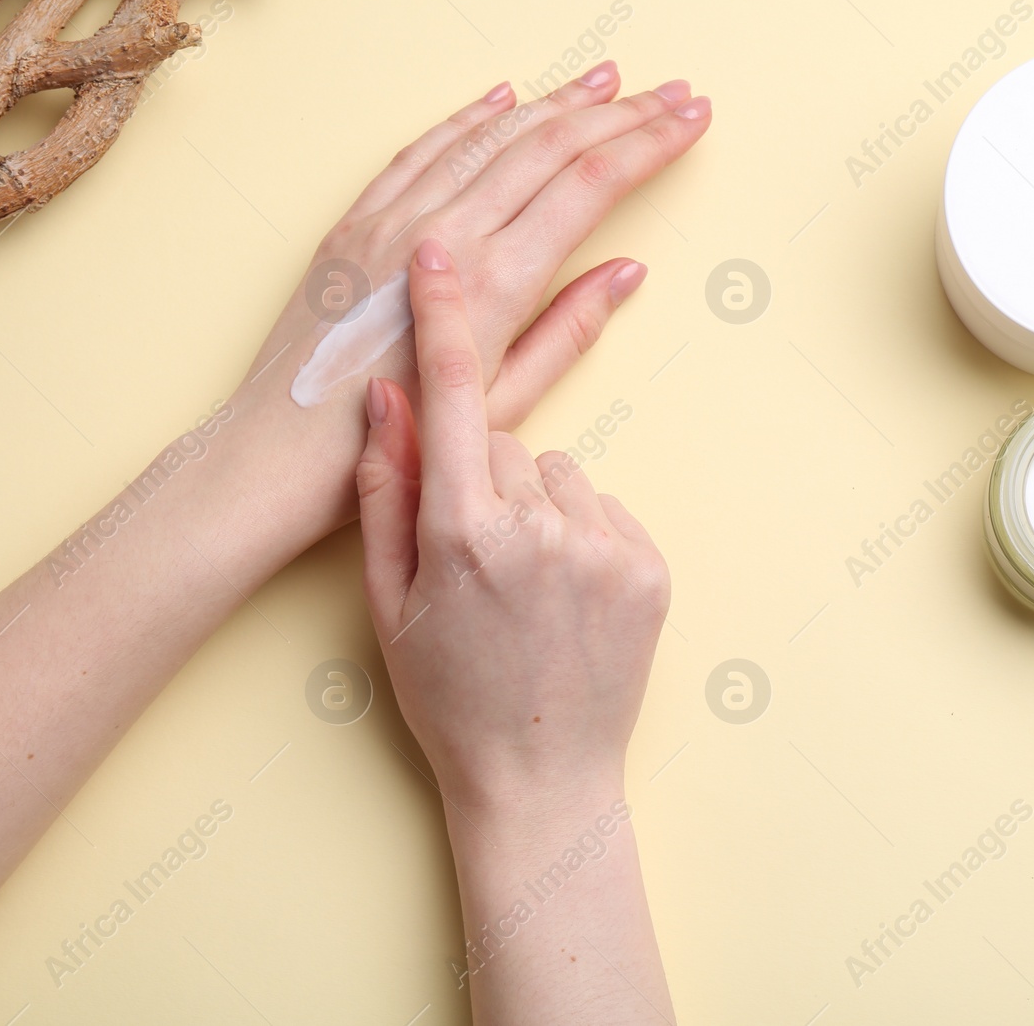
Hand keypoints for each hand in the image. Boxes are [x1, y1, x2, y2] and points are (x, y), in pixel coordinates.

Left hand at [218, 65, 711, 554]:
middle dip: (622, 112)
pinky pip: (423, 150)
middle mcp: (446, 234)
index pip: (591, 185)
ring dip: (555, 101)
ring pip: (491, 136)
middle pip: (551, 147)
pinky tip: (503, 96)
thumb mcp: (501, 404)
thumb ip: (568, 331)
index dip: (650, 145)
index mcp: (494, 282)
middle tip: (670, 92)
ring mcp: (395, 220)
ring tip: (604, 81)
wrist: (282, 454)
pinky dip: (468, 118)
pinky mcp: (355, 222)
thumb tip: (626, 271)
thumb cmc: (398, 443)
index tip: (691, 120)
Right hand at [356, 239, 671, 808]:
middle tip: (474, 558)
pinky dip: (583, 533)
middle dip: (483, 476)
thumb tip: (382, 396)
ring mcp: (606, 546)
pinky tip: (565, 597)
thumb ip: (384, 492)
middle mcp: (541, 528)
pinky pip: (604, 507)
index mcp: (463, 535)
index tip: (438, 252)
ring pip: (559, 472)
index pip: (451, 399)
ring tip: (525, 586)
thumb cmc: (449, 698)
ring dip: (537, 505)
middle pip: (506, 441)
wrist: (540, 781)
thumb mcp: (388, 604)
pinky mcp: (650, 565)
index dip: (441, 319)